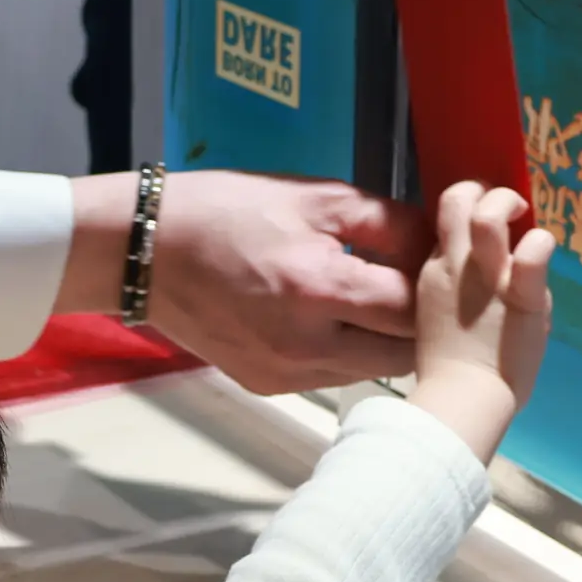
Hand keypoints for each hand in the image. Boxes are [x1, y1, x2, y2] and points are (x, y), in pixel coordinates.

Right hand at [60, 170, 428, 392]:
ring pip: (371, 372)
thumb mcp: (313, 196)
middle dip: (418, 324)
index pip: (412, 309)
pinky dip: (346, 351)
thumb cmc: (226, 211)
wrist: (143, 252)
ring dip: (384, 341)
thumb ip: (386, 220)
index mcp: (318, 287)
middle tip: (413, 286)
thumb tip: (438, 240)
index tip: (437, 264)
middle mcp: (305, 344)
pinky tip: (330, 317)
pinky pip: (332, 376)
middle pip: (402, 355)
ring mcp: (284, 373)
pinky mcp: (267, 385)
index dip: (434, 286)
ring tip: (372, 299)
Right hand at [408, 183, 553, 463]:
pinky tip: (540, 250)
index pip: (446, 215)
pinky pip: (532, 252)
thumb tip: (474, 272)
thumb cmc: (452, 366)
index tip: (484, 219)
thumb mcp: (439, 312)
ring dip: (508, 205)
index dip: (466, 204)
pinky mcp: (520, 296)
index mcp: (437, 271)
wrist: (462, 398)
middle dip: (484, 191)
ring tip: (523, 216)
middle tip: (508, 212)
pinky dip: (540, 243)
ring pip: (488, 215)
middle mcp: (458, 265)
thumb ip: (455, 285)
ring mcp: (488, 278)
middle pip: (458, 200)